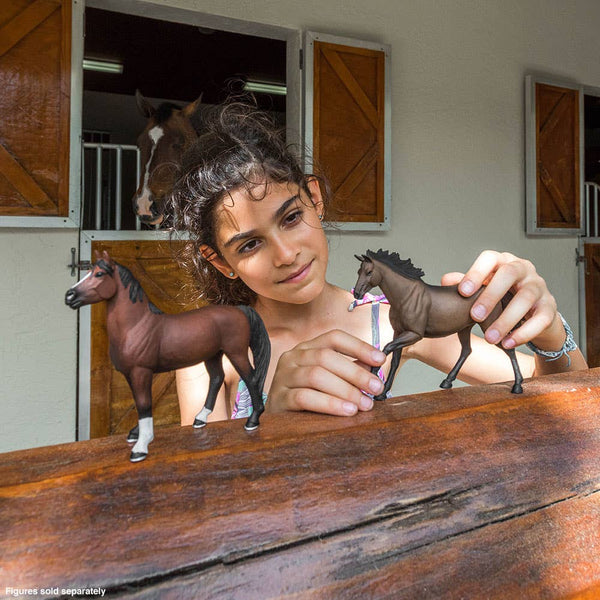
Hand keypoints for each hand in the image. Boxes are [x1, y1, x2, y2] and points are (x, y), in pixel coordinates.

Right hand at [268, 330, 386, 415]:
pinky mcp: (278, 398)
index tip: (380, 359)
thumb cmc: (308, 399)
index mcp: (307, 348)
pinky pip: (304, 397)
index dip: (359, 346)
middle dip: (356, 373)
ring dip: (345, 390)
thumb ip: (349, 371)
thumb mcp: (329, 380)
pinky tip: (346, 411)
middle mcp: (292, 357)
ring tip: (364, 404)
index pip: (334, 338)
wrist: (278, 424)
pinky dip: (329, 403)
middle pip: (326, 357)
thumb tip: (374, 367)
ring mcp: (282, 376)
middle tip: (376, 388)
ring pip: (316, 375)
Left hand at [441, 250, 560, 349]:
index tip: (462, 292)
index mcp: (504, 262)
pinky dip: (523, 333)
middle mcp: (523, 270)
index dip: (476, 273)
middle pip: (509, 274)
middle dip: (491, 295)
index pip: (490, 258)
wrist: (534, 314)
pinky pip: (540, 319)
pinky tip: (508, 343)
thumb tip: (446, 280)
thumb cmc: (504, 297)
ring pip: (525, 298)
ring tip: (490, 337)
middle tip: (475, 316)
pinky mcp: (550, 308)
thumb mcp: (484, 288)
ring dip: (505, 320)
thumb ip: (465, 284)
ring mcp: (539, 287)